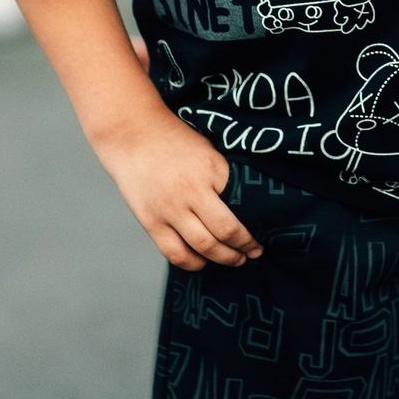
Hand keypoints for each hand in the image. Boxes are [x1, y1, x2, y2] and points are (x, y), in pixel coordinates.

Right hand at [94, 108, 259, 271]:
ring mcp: (170, 209)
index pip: (244, 204)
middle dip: (245, 246)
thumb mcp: (208, 150)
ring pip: (204, 247)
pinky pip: (176, 253)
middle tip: (255, 252)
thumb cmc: (175, 141)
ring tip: (236, 260)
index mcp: (212, 169)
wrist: (132, 135)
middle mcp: (192, 191)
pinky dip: (193, 263)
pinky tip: (203, 262)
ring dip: (225, 258)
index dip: (256, 221)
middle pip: (226, 231)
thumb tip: (248, 206)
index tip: (266, 230)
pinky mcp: (151, 222)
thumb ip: (224, 177)